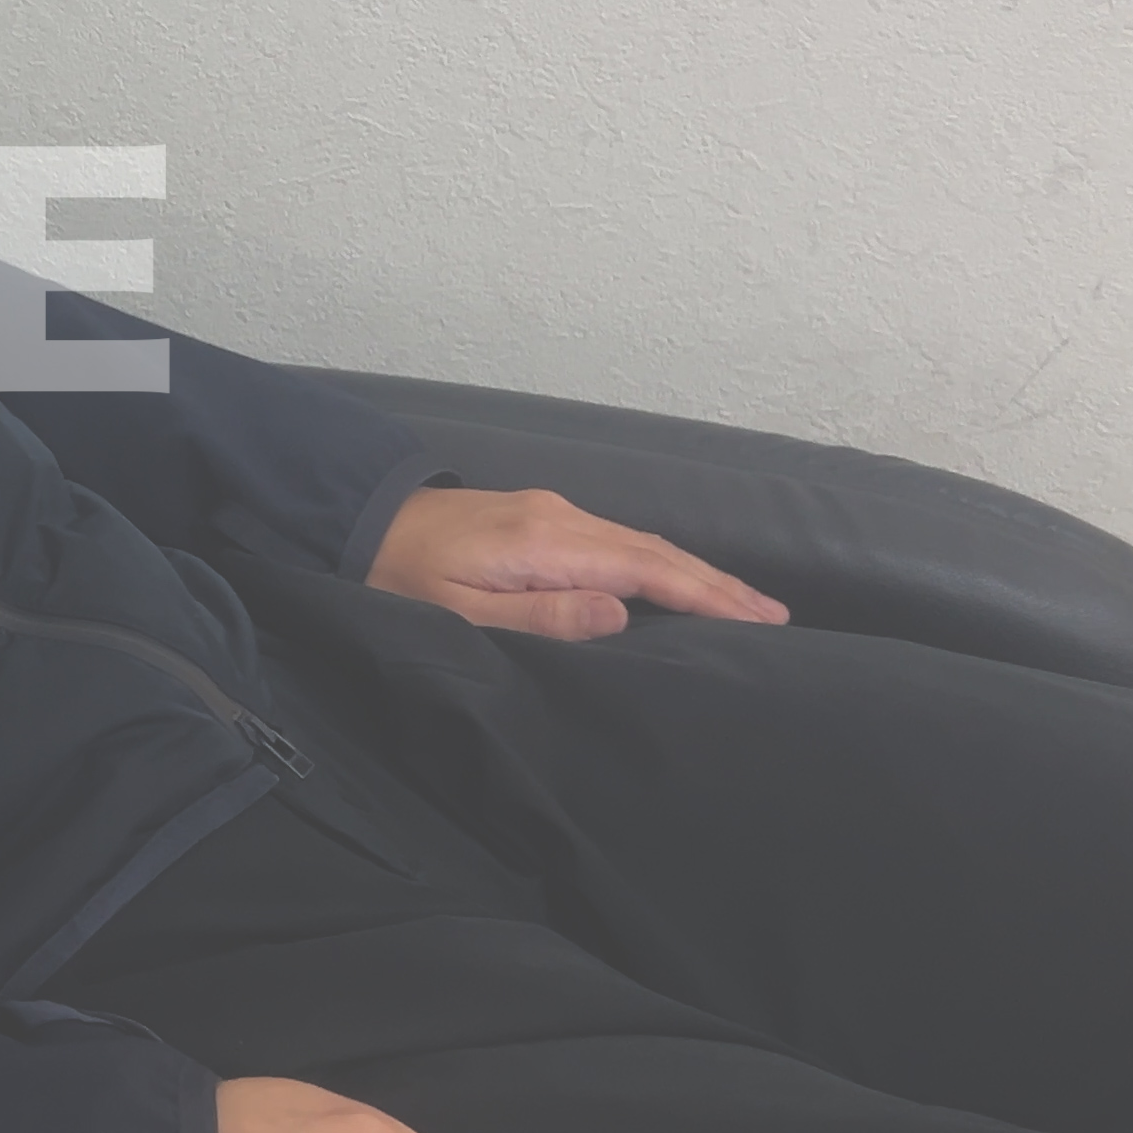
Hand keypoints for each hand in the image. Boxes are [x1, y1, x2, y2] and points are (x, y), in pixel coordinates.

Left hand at [365, 486, 785, 639]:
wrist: (357, 522)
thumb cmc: (400, 577)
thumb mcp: (460, 612)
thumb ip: (541, 616)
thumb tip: (620, 614)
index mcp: (546, 542)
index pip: (646, 571)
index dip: (706, 596)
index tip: (759, 620)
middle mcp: (560, 517)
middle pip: (656, 552)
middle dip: (718, 584)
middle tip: (775, 617)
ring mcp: (552, 511)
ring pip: (641, 544)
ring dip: (693, 573)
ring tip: (744, 603)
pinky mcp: (540, 516)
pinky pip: (617, 541)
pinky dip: (658, 563)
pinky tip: (675, 581)